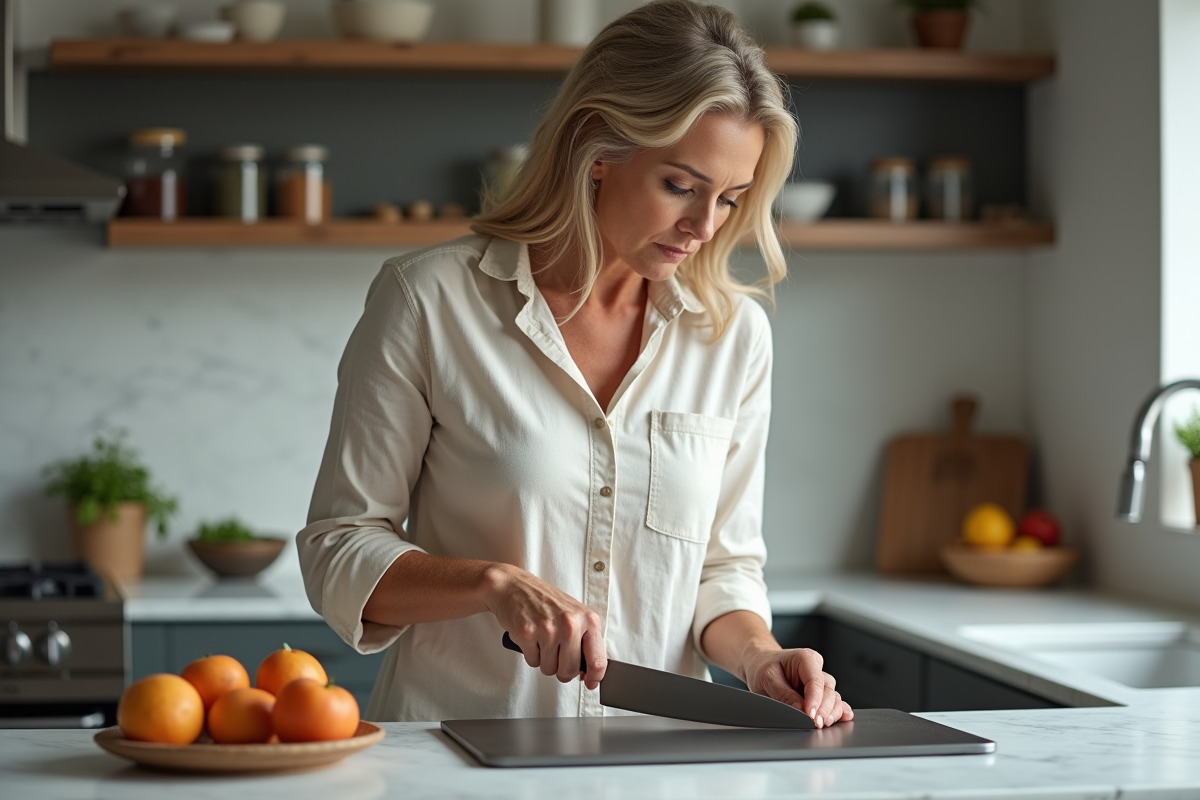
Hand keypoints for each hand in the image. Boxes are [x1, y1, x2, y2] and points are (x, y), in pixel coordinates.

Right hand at [484, 563, 606, 689]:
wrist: (514, 586)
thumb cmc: (545, 601)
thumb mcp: (574, 615)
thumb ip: (585, 641)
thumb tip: (589, 672)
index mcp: (587, 619)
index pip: (598, 660)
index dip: (594, 678)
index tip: (590, 683)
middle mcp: (570, 623)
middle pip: (570, 670)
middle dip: (562, 670)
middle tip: (556, 656)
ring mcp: (548, 628)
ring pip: (549, 669)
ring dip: (544, 660)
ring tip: (542, 640)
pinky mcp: (527, 633)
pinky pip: (533, 662)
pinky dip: (530, 654)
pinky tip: (531, 637)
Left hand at [743, 647, 852, 728]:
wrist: (760, 664)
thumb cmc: (764, 667)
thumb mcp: (767, 678)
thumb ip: (784, 694)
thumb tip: (800, 710)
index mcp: (806, 659)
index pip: (815, 681)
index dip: (815, 700)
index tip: (811, 715)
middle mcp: (817, 669)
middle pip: (828, 691)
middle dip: (824, 709)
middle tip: (816, 724)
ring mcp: (820, 682)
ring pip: (834, 698)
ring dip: (831, 712)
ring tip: (823, 724)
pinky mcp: (821, 694)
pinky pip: (835, 702)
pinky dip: (840, 711)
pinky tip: (844, 718)